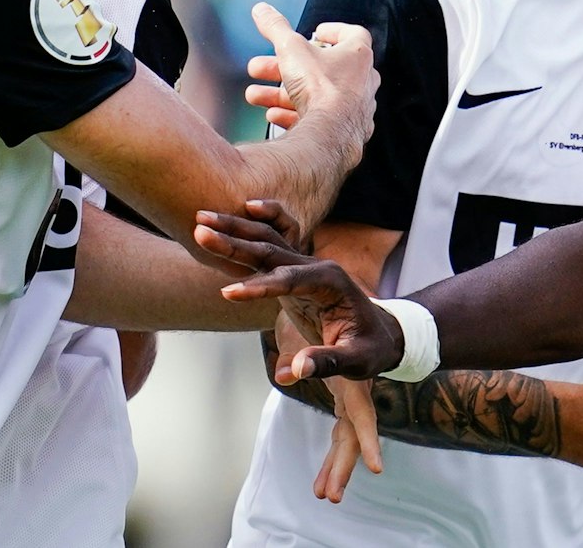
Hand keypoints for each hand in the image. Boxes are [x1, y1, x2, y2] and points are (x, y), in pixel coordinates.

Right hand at [197, 207, 407, 380]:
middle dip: (235, 243)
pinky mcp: (293, 272)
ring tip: (200, 219)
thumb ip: (326, 362)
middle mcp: (316, 267)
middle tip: (200, 231)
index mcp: (331, 283)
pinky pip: (271, 245)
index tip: (229, 293)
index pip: (291, 281)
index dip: (260, 288)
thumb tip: (294, 371)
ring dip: (235, 230)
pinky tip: (238, 210)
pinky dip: (253, 228)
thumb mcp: (356, 360)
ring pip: (266, 242)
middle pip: (272, 251)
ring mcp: (304, 267)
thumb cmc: (371, 348)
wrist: (382, 333)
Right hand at [243, 3, 377, 143]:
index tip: (315, 32)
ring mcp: (355, 108)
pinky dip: (294, 115)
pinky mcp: (346, 132)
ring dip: (282, 94)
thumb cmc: (321, 88)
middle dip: (284, 68)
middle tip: (260, 67)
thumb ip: (276, 27)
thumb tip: (262, 9)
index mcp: (358, 55)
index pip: (353, 34)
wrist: (329, 135)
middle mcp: (362, 81)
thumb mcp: (291, 49)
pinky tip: (273, 115)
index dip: (333, 31)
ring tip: (256, 95)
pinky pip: (318, 120)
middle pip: (320, 68)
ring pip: (314, 96)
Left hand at [271, 316, 383, 502]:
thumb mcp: (309, 325)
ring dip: (337, 467)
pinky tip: (319, 482)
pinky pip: (340, 433)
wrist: (335, 295)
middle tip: (331, 496)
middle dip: (344, 464)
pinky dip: (331, 457)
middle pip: (354, 433)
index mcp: (355, 376)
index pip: (361, 414)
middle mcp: (357, 389)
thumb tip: (286, 374)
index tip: (377, 468)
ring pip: (347, 439)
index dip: (368, 441)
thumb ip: (300, 350)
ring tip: (326, 495)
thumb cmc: (328, 307)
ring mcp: (352, 395)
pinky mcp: (344, 397)